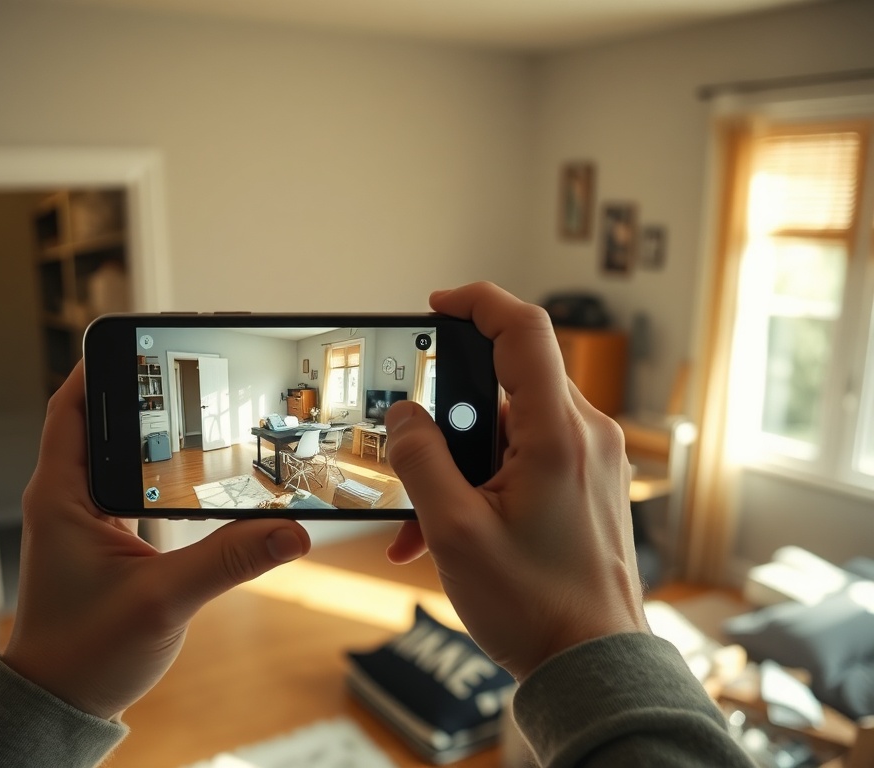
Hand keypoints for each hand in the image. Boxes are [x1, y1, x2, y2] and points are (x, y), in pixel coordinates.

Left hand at [2, 363, 310, 719]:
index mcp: (61, 497)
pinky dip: (154, 466)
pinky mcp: (102, 540)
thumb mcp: (164, 603)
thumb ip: (230, 561)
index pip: (72, 408)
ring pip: (115, 452)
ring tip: (193, 405)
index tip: (141, 339)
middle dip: (137, 389)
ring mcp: (83, 520)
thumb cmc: (85, 656)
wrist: (61, 704)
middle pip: (98, 420)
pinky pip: (127, 484)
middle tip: (183, 367)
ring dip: (146, 428)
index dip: (101, 367)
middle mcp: (66, 499)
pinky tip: (189, 467)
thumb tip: (292, 531)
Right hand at [385, 282, 646, 682]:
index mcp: (559, 436)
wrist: (592, 664)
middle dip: (450, 417)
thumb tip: (403, 416)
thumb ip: (420, 461)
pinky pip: (528, 455)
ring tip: (428, 520)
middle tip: (416, 458)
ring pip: (512, 427)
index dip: (477, 302)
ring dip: (461, 461)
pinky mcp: (586, 481)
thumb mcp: (454, 532)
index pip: (524, 331)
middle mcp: (585, 436)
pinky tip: (451, 529)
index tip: (436, 306)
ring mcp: (590, 459)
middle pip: (508, 382)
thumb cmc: (536, 607)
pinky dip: (485, 478)